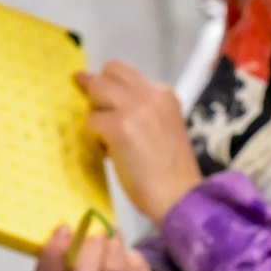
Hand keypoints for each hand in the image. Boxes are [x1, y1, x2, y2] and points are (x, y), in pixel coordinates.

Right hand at [33, 225, 157, 270]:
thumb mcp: (68, 270)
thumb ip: (67, 251)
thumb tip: (75, 217)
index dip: (54, 253)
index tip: (64, 228)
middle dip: (90, 251)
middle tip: (95, 232)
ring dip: (113, 249)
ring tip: (111, 232)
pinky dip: (129, 253)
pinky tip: (122, 244)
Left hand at [79, 61, 201, 223]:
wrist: (179, 197)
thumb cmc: (170, 171)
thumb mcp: (162, 126)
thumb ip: (138, 107)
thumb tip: (93, 84)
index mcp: (165, 94)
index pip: (125, 73)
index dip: (111, 88)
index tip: (109, 107)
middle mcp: (151, 94)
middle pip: (107, 74)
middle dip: (99, 95)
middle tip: (108, 125)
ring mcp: (135, 109)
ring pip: (95, 92)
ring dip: (97, 117)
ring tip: (112, 142)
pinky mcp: (119, 127)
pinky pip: (91, 122)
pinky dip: (95, 140)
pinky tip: (111, 156)